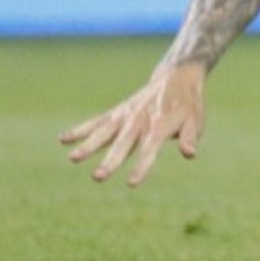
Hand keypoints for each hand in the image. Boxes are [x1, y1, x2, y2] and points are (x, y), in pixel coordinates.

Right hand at [61, 64, 206, 186]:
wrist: (176, 77)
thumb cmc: (188, 106)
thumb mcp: (196, 120)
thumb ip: (190, 136)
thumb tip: (189, 153)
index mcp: (160, 125)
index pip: (150, 149)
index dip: (141, 166)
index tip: (132, 183)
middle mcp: (140, 121)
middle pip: (123, 144)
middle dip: (110, 161)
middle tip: (98, 178)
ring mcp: (126, 116)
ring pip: (105, 132)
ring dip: (89, 145)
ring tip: (72, 158)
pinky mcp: (117, 112)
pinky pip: (97, 121)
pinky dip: (81, 129)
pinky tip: (63, 139)